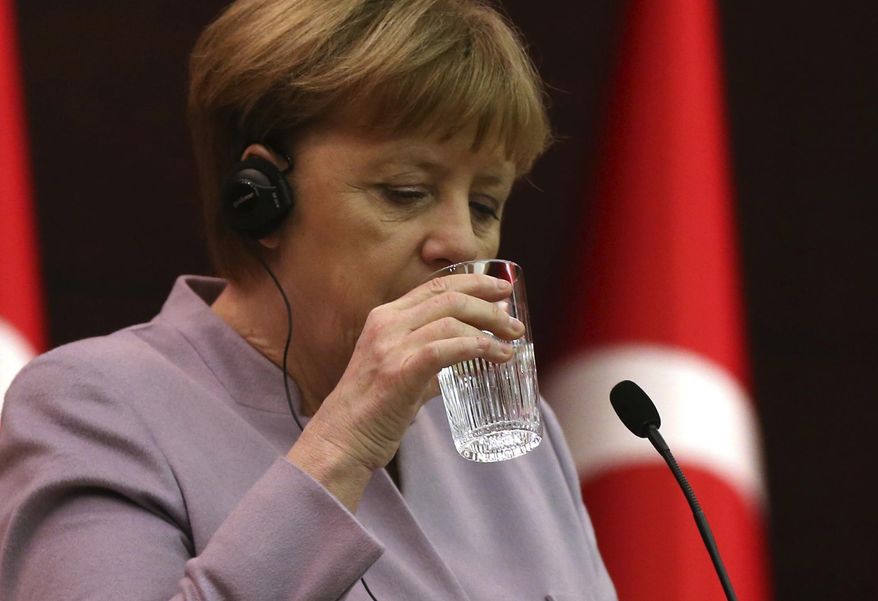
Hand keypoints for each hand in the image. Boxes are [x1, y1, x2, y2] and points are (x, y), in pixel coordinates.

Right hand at [287, 273, 524, 506]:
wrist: (341, 440)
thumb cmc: (372, 410)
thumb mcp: (399, 371)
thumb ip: (431, 360)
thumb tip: (470, 355)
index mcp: (384, 317)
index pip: (436, 285)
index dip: (473, 282)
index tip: (501, 289)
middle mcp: (386, 324)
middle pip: (449, 297)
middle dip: (489, 303)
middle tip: (514, 320)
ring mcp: (390, 347)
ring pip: (451, 320)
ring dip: (490, 328)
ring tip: (511, 343)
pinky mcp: (399, 372)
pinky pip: (445, 349)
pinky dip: (477, 348)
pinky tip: (496, 356)